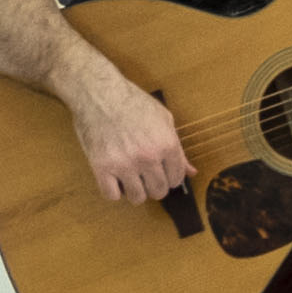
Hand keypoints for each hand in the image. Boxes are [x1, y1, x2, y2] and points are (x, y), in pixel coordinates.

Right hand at [70, 74, 191, 204]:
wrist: (100, 94)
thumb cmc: (133, 102)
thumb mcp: (164, 119)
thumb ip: (178, 148)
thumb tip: (191, 171)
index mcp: (167, 144)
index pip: (176, 177)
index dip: (172, 179)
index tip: (165, 176)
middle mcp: (148, 157)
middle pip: (158, 191)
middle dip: (156, 187)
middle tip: (148, 179)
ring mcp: (124, 164)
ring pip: (137, 197)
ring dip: (136, 193)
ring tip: (133, 181)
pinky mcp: (101, 167)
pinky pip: (111, 195)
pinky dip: (115, 192)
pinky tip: (115, 181)